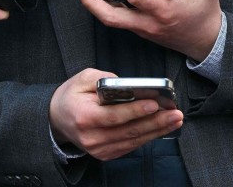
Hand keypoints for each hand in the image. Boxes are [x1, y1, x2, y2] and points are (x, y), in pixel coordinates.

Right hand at [49, 68, 182, 160]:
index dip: (136, 111)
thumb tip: (128, 85)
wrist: (56, 119)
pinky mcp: (105, 154)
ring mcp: (98, 149)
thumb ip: (104, 79)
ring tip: (175, 120)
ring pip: (133, 140)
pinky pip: (130, 146)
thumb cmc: (71, 96)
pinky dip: (147, 137)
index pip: (114, 116)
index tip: (155, 104)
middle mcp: (92, 137)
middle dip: (156, 121)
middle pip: (129, 130)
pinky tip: (161, 128)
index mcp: (84, 117)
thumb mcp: (83, 78)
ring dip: (157, 130)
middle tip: (175, 113)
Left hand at [73, 0, 221, 60]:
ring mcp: (141, 27)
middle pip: (110, 17)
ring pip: (110, 20)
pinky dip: (103, 7)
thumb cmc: (204, 15)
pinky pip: (117, 19)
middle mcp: (147, 22)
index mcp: (163, 11)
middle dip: (90, 0)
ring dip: (92, 3)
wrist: (204, 41)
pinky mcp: (139, 28)